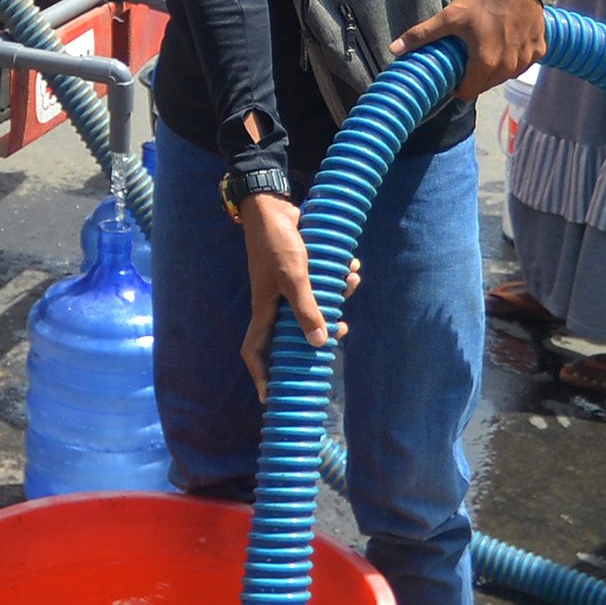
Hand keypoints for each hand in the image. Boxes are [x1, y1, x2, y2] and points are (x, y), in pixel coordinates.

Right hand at [235, 193, 341, 396]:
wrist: (273, 207)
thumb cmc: (276, 243)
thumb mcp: (293, 277)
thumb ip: (306, 309)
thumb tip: (320, 343)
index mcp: (264, 309)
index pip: (255, 351)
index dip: (260, 375)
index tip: (269, 397)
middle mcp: (274, 303)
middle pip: (293, 333)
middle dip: (318, 335)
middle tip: (340, 336)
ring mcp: (287, 287)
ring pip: (313, 306)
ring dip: (335, 299)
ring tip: (350, 283)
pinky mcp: (301, 271)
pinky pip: (321, 284)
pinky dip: (337, 278)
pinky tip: (350, 267)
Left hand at [392, 0, 546, 102]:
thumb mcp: (450, 15)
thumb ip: (422, 35)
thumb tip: (393, 49)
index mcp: (486, 63)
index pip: (468, 93)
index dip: (458, 86)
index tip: (455, 73)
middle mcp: (509, 67)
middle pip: (486, 85)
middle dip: (476, 75)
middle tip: (469, 55)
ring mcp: (527, 59)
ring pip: (506, 75)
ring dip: (496, 67)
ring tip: (487, 44)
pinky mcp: (540, 49)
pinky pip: (524, 62)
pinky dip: (515, 56)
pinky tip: (507, 39)